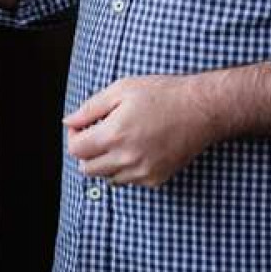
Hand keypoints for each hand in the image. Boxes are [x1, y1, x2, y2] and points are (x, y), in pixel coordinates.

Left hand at [64, 74, 219, 186]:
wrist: (201, 109)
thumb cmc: (162, 94)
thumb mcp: (121, 90)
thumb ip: (90, 108)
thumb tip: (69, 121)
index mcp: (115, 134)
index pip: (76, 150)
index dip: (74, 136)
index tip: (83, 126)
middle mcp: (127, 158)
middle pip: (88, 169)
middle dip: (87, 152)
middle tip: (98, 133)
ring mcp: (143, 172)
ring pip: (107, 178)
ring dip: (105, 162)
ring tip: (119, 140)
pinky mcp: (156, 179)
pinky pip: (129, 181)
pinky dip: (125, 169)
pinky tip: (136, 149)